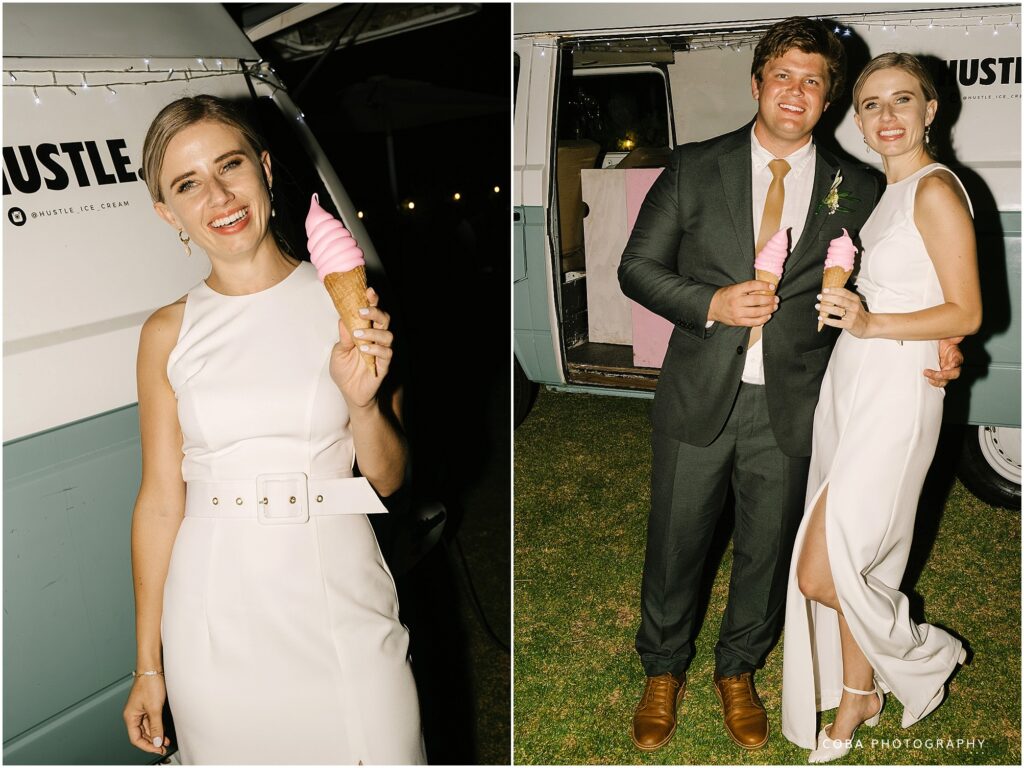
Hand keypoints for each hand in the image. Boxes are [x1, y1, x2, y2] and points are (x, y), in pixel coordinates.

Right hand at [123, 674, 169, 755]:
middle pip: (140, 735)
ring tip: (165, 741)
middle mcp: (133, 715)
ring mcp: (140, 710)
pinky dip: (156, 727)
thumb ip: (156, 726)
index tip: (158, 749)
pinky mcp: (146, 706)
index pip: (136, 739)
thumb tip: (157, 741)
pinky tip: (164, 730)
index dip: (147, 746)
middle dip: (152, 742)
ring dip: (155, 735)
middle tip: (163, 747)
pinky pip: (150, 721)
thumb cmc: (150, 683)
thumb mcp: (154, 708)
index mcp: (130, 717)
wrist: (153, 668)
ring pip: (146, 728)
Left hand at [330, 287, 393, 407]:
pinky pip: (386, 354)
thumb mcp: (338, 351)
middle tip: (362, 311)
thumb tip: (344, 318)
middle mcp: (377, 339)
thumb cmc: (345, 371)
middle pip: (385, 319)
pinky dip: (375, 349)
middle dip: (376, 311)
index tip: (368, 290)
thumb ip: (343, 336)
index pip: (373, 313)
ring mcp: (382, 352)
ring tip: (358, 335)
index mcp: (366, 332)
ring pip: (388, 335)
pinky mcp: (384, 366)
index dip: (373, 301)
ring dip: (373, 332)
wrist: (349, 393)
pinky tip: (364, 350)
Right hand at [707, 280, 779, 325]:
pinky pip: (753, 322)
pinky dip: (762, 320)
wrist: (712, 307)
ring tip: (774, 307)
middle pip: (756, 300)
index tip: (772, 287)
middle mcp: (736, 301)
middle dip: (769, 300)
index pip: (752, 285)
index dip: (764, 285)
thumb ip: (747, 288)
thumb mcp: (734, 288)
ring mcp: (737, 313)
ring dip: (768, 310)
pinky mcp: (737, 321)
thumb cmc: (726, 296)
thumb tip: (765, 289)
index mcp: (735, 290)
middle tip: (776, 299)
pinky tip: (767, 316)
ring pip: (756, 312)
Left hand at [817, 287, 870, 336]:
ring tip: (817, 306)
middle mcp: (854, 306)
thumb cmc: (857, 313)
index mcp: (855, 299)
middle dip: (827, 298)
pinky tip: (821, 318)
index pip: (843, 292)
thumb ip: (844, 299)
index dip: (833, 290)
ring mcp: (852, 316)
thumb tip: (828, 295)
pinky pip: (836, 322)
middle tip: (819, 297)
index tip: (824, 290)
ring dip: (825, 308)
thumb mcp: (854, 303)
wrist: (868, 325)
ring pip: (836, 310)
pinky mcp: (849, 325)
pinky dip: (827, 320)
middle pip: (839, 300)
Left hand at [924, 336, 963, 388]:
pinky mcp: (938, 375)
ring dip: (937, 381)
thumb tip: (960, 335)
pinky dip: (934, 383)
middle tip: (935, 374)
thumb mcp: (947, 338)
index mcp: (956, 356)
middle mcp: (952, 366)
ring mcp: (945, 371)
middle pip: (954, 374)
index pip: (958, 360)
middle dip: (945, 375)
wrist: (935, 346)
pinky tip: (927, 380)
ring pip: (945, 381)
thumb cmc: (942, 342)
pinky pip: (938, 382)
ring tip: (927, 375)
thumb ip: (954, 337)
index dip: (955, 363)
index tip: (951, 364)